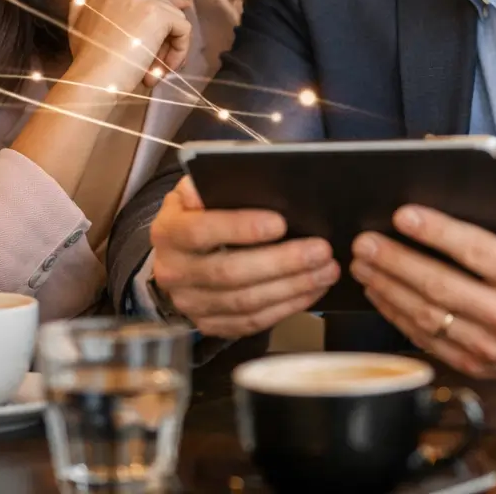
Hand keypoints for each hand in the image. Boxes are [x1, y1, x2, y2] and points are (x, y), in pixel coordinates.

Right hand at [67, 0, 192, 88]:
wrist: (90, 80)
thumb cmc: (86, 64)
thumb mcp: (82, 28)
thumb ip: (95, 10)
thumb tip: (127, 8)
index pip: (139, 5)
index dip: (142, 31)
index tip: (135, 54)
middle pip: (157, 11)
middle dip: (156, 41)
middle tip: (149, 69)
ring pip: (171, 21)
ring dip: (166, 49)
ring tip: (153, 74)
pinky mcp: (159, 15)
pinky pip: (183, 30)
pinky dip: (179, 52)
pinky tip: (161, 72)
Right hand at [148, 177, 337, 336]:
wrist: (181, 254)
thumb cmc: (202, 213)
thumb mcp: (199, 190)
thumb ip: (213, 182)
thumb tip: (234, 172)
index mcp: (169, 231)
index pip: (201, 231)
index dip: (241, 228)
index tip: (281, 223)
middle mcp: (173, 272)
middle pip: (229, 272)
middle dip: (281, 262)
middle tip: (321, 250)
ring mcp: (189, 303)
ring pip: (245, 302)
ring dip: (292, 287)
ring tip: (326, 270)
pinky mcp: (209, 324)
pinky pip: (251, 323)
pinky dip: (286, 307)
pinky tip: (311, 291)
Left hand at [350, 185, 495, 386]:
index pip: (475, 251)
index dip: (436, 232)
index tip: (403, 214)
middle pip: (440, 285)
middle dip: (397, 261)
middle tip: (365, 241)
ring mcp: (490, 347)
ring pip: (427, 315)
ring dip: (389, 289)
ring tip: (363, 264)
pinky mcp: (477, 366)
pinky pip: (428, 340)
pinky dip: (399, 317)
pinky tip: (381, 295)